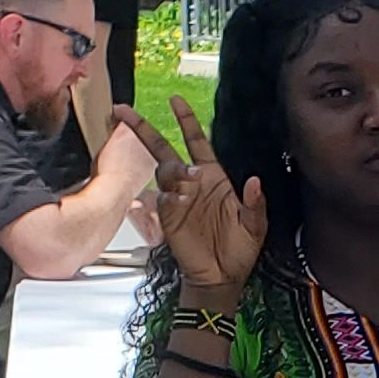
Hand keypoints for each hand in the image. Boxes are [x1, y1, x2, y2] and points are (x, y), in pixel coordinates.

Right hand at [153, 100, 266, 297]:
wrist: (221, 277)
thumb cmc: (239, 249)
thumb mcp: (255, 226)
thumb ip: (255, 203)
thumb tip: (254, 181)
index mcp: (213, 177)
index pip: (196, 141)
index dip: (186, 120)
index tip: (175, 99)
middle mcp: (191, 183)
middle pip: (164, 149)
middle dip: (144, 129)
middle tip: (123, 110)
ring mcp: (177, 199)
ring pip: (165, 171)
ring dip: (175, 170)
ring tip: (190, 182)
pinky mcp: (168, 218)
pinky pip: (164, 199)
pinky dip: (170, 196)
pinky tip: (180, 201)